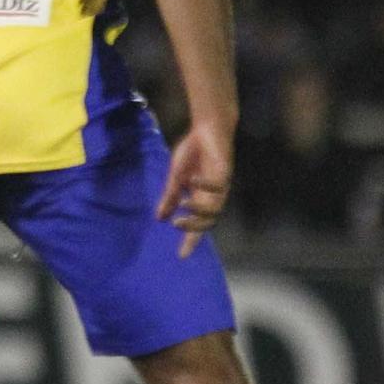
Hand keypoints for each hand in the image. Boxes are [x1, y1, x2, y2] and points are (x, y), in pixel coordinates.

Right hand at [156, 123, 233, 258]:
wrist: (208, 128)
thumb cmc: (193, 151)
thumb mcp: (176, 177)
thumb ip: (170, 197)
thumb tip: (159, 218)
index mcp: (201, 198)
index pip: (197, 225)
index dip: (190, 240)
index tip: (181, 255)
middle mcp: (213, 196)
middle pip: (209, 222)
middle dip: (194, 227)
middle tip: (178, 225)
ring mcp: (220, 185)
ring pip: (215, 208)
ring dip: (199, 210)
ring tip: (183, 205)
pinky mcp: (224, 172)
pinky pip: (216, 185)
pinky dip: (204, 185)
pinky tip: (192, 180)